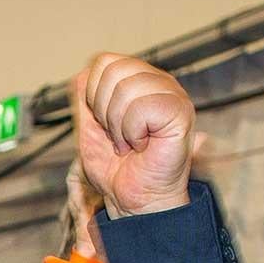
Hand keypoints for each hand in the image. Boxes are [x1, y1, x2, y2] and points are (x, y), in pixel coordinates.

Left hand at [73, 54, 193, 217]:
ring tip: (130, 142)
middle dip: (104, 111)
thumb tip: (82, 73)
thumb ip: (83, 99)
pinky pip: (142, 107)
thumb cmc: (117, 169)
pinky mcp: (181, 111)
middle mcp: (157, 82)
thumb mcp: (88, 128)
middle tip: (118, 136)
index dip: (94, 96)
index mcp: (138, 80)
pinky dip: (133, 132)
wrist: (133, 200)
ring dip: (119, 126)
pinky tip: (143, 145)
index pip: (103, 62)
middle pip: (113, 70)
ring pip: (126, 87)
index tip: (105, 124)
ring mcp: (172, 94)